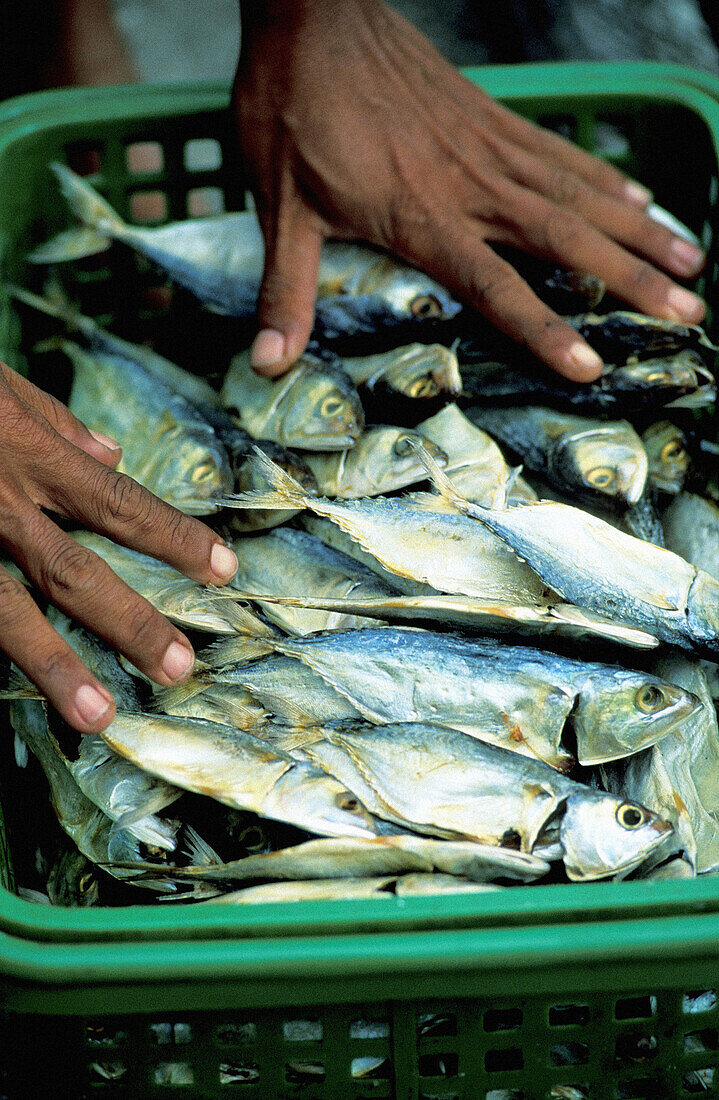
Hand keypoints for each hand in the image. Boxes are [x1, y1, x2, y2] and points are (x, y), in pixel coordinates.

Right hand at [0, 362, 237, 732]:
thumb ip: (53, 420)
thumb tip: (111, 454)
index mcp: (25, 453)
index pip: (118, 503)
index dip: (174, 537)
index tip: (224, 569)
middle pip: (73, 569)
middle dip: (130, 620)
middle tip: (180, 667)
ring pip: (3, 609)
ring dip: (53, 666)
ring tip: (98, 715)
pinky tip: (9, 699)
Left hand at [234, 0, 705, 381]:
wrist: (311, 13)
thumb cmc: (292, 109)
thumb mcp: (279, 207)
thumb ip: (286, 289)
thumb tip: (266, 365)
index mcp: (423, 217)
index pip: (495, 286)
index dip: (542, 330)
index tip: (591, 365)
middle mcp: (470, 185)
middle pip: (565, 238)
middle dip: (630, 277)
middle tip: (688, 308)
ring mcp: (487, 146)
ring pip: (578, 192)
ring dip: (638, 229)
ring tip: (692, 257)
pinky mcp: (489, 115)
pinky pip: (558, 152)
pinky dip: (603, 176)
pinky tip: (637, 194)